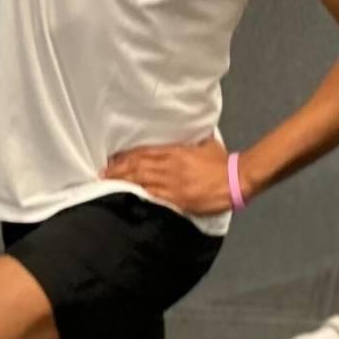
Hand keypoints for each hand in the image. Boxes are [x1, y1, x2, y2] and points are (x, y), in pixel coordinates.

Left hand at [103, 138, 232, 216]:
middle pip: (138, 166)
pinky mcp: (177, 199)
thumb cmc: (222, 162)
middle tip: (103, 173)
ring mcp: (172, 184)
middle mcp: (169, 166)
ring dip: (123, 182)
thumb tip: (184, 139)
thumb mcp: (205, 145)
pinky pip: (153, 196)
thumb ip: (190, 143)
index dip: (127, 156)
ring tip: (108, 183)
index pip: (145, 152)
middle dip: (119, 170)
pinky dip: (139, 195)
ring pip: (141, 181)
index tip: (114, 159)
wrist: (234, 180)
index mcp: (175, 151)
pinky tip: (128, 196)